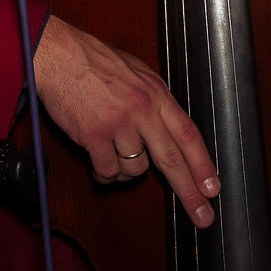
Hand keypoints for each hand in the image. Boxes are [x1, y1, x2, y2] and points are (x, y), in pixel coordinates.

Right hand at [32, 15, 220, 226]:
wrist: (57, 54)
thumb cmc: (92, 59)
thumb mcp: (135, 71)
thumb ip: (153, 98)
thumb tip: (167, 126)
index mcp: (156, 93)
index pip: (188, 135)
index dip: (203, 165)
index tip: (213, 188)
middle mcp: (142, 110)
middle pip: (172, 160)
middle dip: (189, 193)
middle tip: (202, 217)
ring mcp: (118, 123)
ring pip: (136, 168)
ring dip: (127, 174)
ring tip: (115, 162)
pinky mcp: (94, 135)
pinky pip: (108, 170)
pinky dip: (105, 175)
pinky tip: (99, 168)